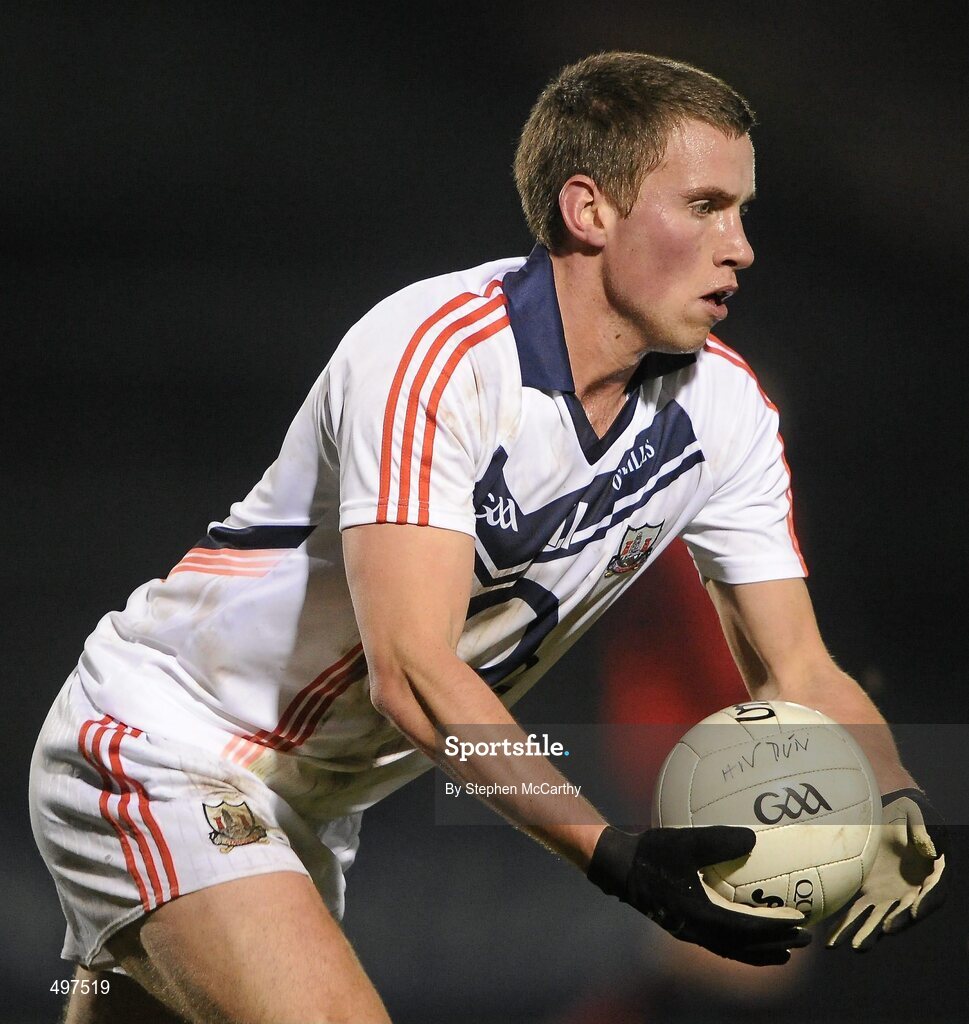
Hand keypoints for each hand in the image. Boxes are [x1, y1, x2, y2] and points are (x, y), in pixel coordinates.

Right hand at [588, 825, 809, 965]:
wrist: (618, 868)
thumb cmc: (650, 853)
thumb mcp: (684, 842)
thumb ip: (718, 840)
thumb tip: (753, 838)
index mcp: (699, 915)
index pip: (746, 929)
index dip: (775, 929)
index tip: (800, 925)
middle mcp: (697, 930)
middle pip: (745, 947)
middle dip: (777, 946)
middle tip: (804, 941)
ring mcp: (690, 931)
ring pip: (733, 949)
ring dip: (761, 950)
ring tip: (784, 950)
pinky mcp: (684, 926)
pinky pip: (721, 942)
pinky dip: (742, 943)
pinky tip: (747, 931)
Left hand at [827, 788, 947, 950]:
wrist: (887, 812)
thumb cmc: (908, 813)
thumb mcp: (918, 815)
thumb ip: (925, 830)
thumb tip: (930, 849)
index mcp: (932, 874)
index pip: (934, 893)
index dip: (926, 903)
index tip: (914, 912)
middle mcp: (912, 891)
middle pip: (902, 914)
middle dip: (886, 927)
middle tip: (866, 942)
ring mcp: (889, 895)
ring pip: (877, 918)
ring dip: (862, 932)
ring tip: (845, 945)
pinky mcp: (868, 891)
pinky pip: (856, 908)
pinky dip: (844, 921)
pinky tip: (830, 936)